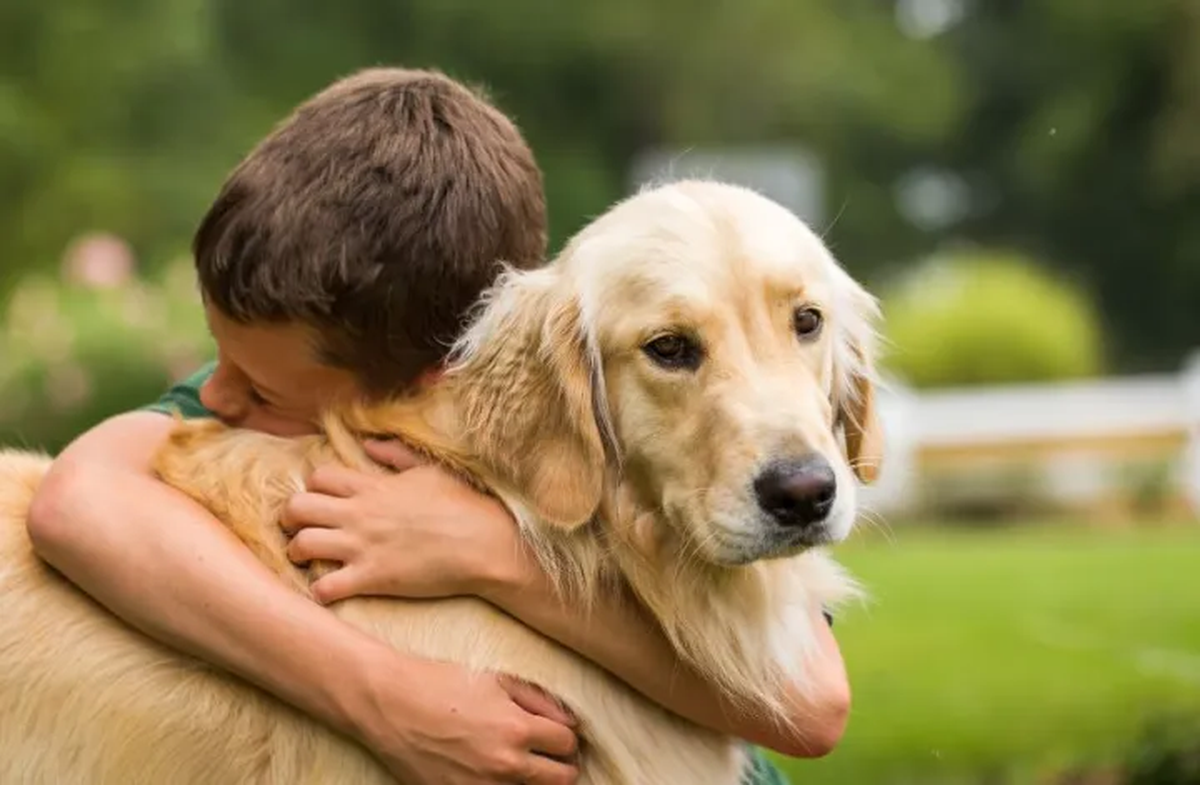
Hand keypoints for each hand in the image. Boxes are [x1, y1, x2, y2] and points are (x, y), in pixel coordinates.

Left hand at [282, 440, 526, 603]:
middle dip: (290, 518)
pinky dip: (319, 591)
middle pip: (296, 507)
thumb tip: (369, 443)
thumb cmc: (464, 505)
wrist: (485, 544)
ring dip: (297, 554)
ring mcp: (363, 546)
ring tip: (307, 560)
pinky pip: (325, 587)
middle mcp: (360, 514)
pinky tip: (329, 591)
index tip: (322, 501)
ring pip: (300, 545)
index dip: (313, 488)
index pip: (318, 477)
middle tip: (299, 529)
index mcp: (373, 486)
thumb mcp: (430, 470)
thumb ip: (396, 455)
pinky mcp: (372, 578)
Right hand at [354, 653, 579, 783]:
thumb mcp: (495, 679)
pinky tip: (490, 775)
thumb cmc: (440, 684)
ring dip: (530, 780)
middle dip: (559, 765)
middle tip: (546, 755)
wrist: (388, 704)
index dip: (563, 737)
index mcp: (516, 729)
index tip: (553, 734)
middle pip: (561, 780)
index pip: (567, 744)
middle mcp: (504, 766)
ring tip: (515, 763)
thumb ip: (539, 700)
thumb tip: (570, 721)